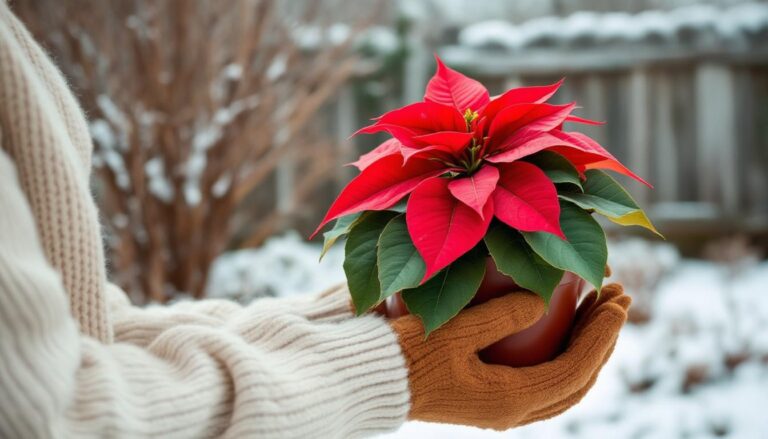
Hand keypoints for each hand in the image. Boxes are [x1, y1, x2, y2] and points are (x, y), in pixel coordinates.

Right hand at [390, 284, 629, 429]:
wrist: (372, 381)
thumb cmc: (406, 354)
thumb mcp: (452, 330)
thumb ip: (501, 316)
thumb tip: (543, 299)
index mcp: (509, 400)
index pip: (575, 368)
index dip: (602, 334)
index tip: (617, 300)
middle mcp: (512, 411)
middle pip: (578, 379)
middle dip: (603, 339)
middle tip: (618, 298)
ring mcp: (502, 408)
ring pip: (564, 384)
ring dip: (587, 348)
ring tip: (600, 310)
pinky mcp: (490, 399)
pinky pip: (544, 382)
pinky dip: (564, 357)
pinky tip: (564, 329)